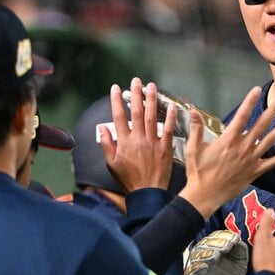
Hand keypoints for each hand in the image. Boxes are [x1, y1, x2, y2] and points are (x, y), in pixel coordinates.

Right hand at [99, 77, 176, 192]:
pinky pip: (168, 129)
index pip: (118, 116)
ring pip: (152, 117)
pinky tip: (171, 105)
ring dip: (151, 100)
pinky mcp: (165, 148)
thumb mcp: (111, 164)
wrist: (146, 193)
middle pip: (136, 112)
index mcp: (124, 142)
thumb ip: (107, 145)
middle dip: (136, 94)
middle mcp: (138, 139)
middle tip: (136, 81)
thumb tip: (103, 129)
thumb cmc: (129, 180)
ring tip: (151, 86)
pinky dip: (170, 117)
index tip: (116, 88)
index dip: (116, 100)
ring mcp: (152, 143)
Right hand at [178, 86, 274, 218]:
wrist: (205, 196)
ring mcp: (251, 160)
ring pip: (270, 140)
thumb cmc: (198, 172)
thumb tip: (192, 110)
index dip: (250, 102)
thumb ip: (196, 128)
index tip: (257, 90)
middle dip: (272, 110)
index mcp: (228, 140)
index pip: (241, 116)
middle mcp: (243, 148)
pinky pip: (274, 162)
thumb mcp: (192, 148)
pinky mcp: (256, 171)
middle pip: (261, 125)